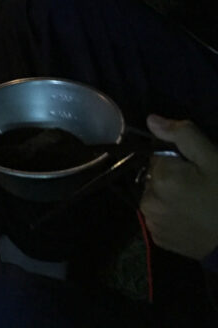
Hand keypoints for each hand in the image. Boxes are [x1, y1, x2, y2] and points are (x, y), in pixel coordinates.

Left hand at [139, 115, 217, 259]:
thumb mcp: (214, 160)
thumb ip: (183, 136)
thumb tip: (151, 120)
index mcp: (159, 177)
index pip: (157, 157)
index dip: (177, 160)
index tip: (195, 170)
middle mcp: (147, 199)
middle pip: (154, 177)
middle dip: (172, 178)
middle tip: (199, 188)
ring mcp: (151, 222)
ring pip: (155, 197)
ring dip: (169, 196)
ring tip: (196, 205)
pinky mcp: (158, 239)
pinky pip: (159, 217)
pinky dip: (171, 215)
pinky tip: (192, 219)